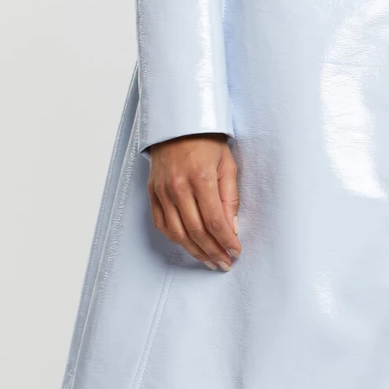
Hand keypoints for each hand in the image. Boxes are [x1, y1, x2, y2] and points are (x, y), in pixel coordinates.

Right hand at [146, 134, 240, 269]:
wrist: (177, 124)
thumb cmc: (207, 142)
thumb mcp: (227, 165)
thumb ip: (230, 198)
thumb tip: (233, 228)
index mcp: (200, 178)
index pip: (215, 221)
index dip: (226, 241)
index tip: (236, 251)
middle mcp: (178, 187)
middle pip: (196, 231)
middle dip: (213, 252)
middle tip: (224, 263)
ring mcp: (162, 191)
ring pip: (178, 233)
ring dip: (195, 251)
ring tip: (210, 261)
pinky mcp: (152, 193)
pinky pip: (162, 224)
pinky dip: (176, 239)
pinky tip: (189, 246)